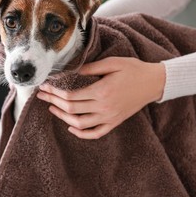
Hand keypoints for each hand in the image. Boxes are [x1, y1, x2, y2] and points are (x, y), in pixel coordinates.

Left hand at [37, 56, 165, 138]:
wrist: (154, 82)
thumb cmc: (133, 69)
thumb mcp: (111, 63)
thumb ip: (89, 69)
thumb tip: (70, 72)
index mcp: (102, 91)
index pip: (70, 96)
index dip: (54, 92)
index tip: (44, 86)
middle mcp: (104, 107)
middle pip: (71, 109)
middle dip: (53, 102)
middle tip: (41, 96)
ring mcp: (109, 117)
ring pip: (80, 124)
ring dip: (62, 117)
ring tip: (52, 109)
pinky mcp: (114, 122)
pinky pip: (95, 133)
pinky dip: (82, 133)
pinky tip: (71, 127)